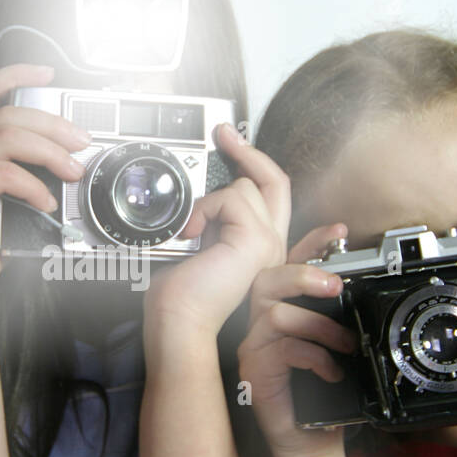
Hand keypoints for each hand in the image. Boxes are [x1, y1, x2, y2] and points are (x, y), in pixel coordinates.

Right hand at [0, 64, 89, 293]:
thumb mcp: (12, 191)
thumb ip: (25, 163)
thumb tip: (67, 150)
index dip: (16, 74)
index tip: (47, 73)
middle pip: (9, 114)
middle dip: (53, 125)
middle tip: (81, 142)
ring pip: (8, 137)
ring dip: (49, 152)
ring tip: (72, 171)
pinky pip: (2, 173)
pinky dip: (32, 186)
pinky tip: (46, 201)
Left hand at [144, 123, 289, 340]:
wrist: (179, 323)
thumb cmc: (182, 297)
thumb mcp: (200, 247)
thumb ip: (212, 223)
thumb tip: (203, 201)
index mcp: (260, 247)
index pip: (270, 196)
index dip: (255, 166)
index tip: (232, 145)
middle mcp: (272, 245)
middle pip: (277, 181)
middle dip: (250, 151)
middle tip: (223, 133)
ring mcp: (270, 243)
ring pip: (246, 187)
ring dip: (209, 201)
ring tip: (190, 229)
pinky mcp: (257, 241)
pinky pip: (232, 198)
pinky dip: (204, 209)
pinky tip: (191, 233)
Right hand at [237, 222, 358, 456]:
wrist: (310, 444)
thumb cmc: (322, 399)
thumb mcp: (338, 351)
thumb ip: (340, 321)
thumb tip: (361, 293)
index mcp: (282, 314)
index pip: (289, 267)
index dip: (310, 244)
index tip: (338, 232)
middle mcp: (261, 326)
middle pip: (268, 280)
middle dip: (304, 274)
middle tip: (337, 287)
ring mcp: (254, 348)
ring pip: (276, 313)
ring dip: (319, 326)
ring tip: (345, 346)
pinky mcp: (254, 371)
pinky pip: (282, 348)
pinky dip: (314, 356)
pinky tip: (331, 371)